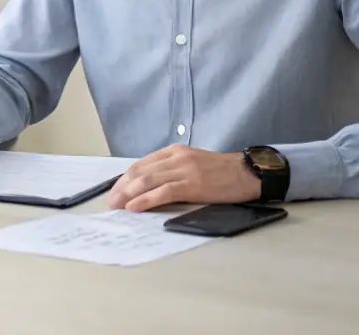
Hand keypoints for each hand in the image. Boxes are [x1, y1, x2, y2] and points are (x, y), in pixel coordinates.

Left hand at [108, 145, 260, 212]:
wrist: (247, 173)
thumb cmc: (221, 172)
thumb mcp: (191, 163)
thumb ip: (171, 170)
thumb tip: (148, 187)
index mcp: (174, 151)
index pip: (141, 164)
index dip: (124, 178)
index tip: (114, 191)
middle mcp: (176, 157)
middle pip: (140, 171)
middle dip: (122, 187)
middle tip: (110, 202)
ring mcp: (184, 170)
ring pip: (148, 180)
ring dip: (128, 194)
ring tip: (117, 206)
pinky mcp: (193, 184)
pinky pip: (164, 192)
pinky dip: (146, 200)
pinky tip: (135, 207)